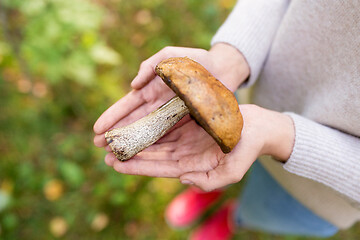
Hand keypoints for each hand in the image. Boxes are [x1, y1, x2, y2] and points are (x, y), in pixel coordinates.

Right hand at [93, 44, 249, 147]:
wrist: (223, 70)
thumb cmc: (196, 60)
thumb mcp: (170, 57)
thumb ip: (150, 66)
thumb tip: (133, 85)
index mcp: (152, 89)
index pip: (128, 106)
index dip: (113, 117)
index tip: (97, 129)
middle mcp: (158, 106)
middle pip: (133, 123)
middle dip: (116, 134)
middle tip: (99, 147)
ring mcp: (170, 117)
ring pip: (146, 133)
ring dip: (131, 144)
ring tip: (113, 156)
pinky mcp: (184, 125)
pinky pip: (165, 138)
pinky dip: (152, 147)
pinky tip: (140, 157)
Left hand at [103, 105, 294, 191]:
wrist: (258, 128)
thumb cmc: (247, 149)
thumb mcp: (232, 171)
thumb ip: (208, 181)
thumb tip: (183, 180)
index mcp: (190, 166)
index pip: (158, 168)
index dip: (136, 166)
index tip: (115, 164)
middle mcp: (183, 154)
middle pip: (151, 155)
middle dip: (128, 154)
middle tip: (105, 151)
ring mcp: (183, 138)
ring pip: (153, 139)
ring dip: (134, 139)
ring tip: (112, 138)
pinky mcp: (186, 123)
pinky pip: (163, 124)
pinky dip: (148, 124)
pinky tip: (134, 121)